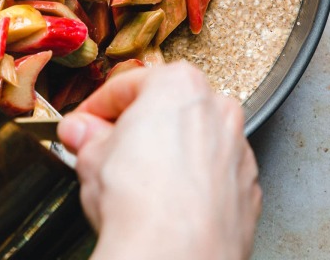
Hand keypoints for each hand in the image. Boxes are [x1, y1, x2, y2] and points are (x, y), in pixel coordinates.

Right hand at [58, 62, 261, 259]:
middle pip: (167, 109)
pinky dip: (194, 185)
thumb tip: (81, 133)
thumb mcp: (92, 159)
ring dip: (169, 155)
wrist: (175, 256)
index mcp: (179, 86)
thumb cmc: (142, 203)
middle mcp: (217, 111)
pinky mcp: (248, 190)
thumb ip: (88, 137)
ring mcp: (238, 151)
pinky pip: (214, 176)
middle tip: (106, 150)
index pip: (126, 86)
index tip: (84, 123)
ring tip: (137, 182)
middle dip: (136, 128)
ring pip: (195, 142)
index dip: (96, 107)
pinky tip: (168, 203)